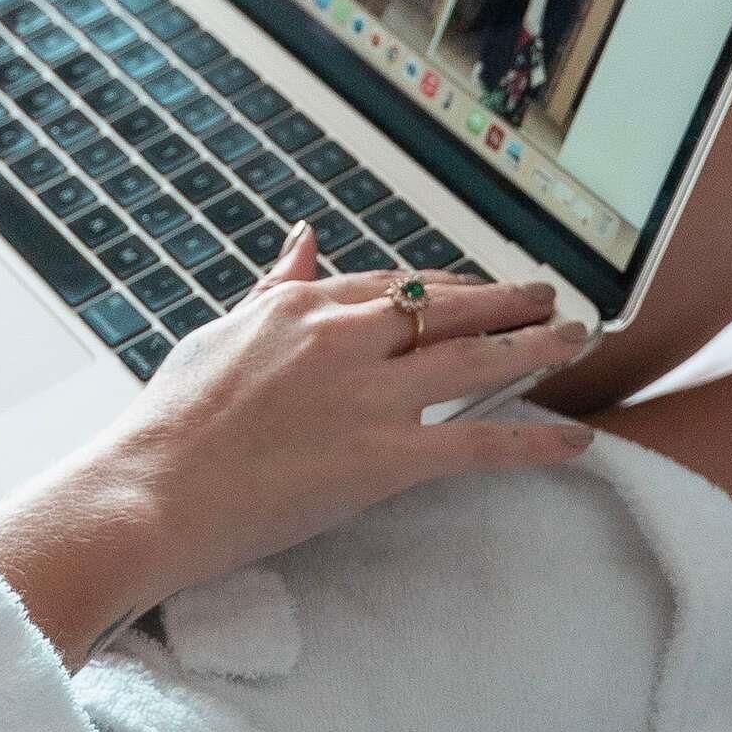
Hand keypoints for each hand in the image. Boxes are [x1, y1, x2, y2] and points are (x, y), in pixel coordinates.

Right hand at [0, 227, 592, 666]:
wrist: (150, 492)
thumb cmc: (168, 424)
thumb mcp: (217, 336)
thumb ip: (271, 291)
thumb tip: (303, 239)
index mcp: (299, 307)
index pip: (393, 284)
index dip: (446, 286)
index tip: (478, 290)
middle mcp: (343, 336)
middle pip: (449, 308)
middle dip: (510, 302)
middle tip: (556, 301)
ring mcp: (369, 394)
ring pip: (476, 359)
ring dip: (538, 348)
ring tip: (582, 341)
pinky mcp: (385, 457)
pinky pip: (479, 442)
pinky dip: (536, 440)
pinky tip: (578, 440)